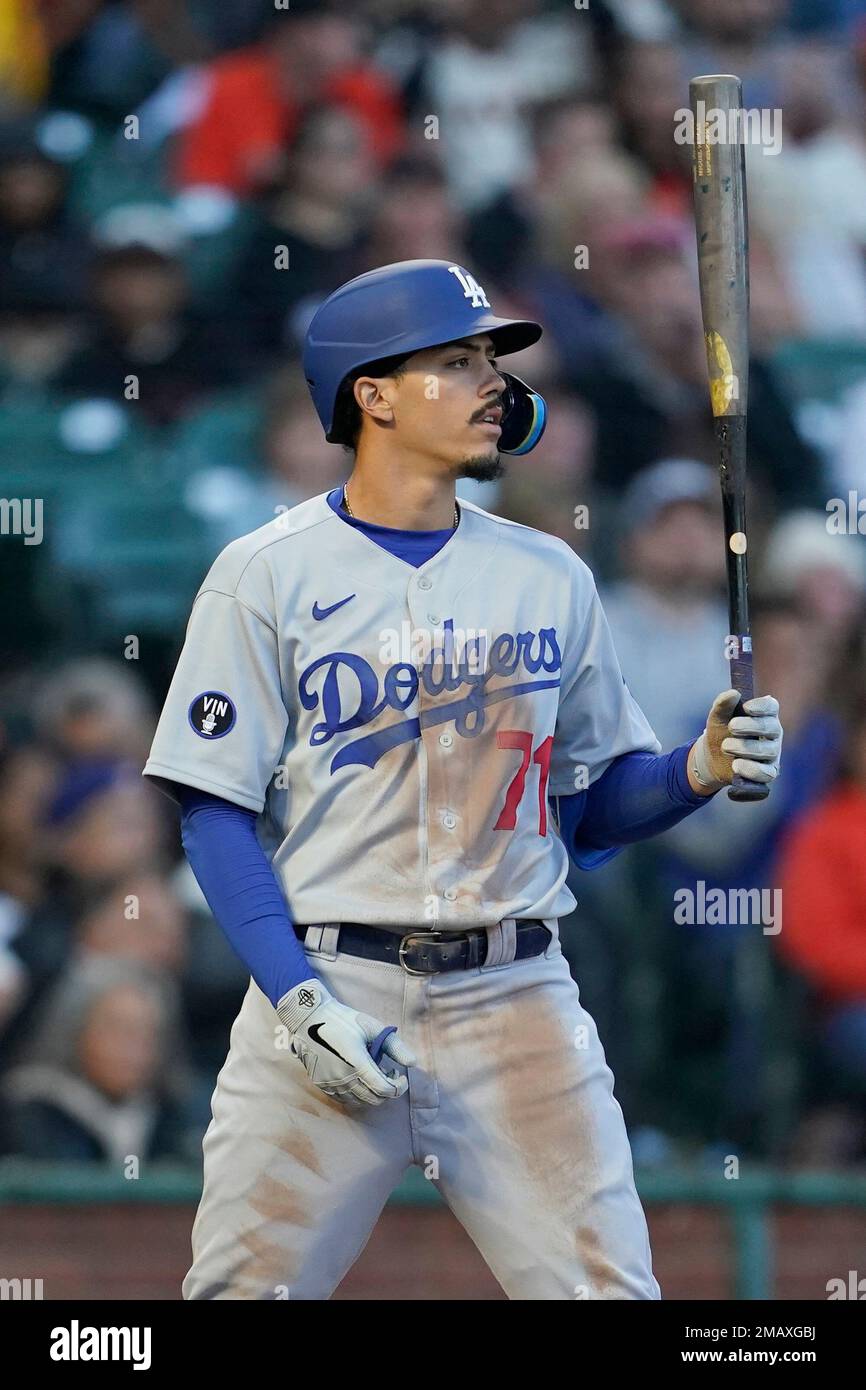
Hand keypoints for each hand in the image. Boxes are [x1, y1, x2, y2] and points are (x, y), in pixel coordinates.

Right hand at [276, 979, 416, 1107]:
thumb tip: (413, 1063)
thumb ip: (395, 1047)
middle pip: (374, 1099)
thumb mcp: (372, 1027)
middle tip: (389, 1073)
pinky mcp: (322, 1084)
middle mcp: (343, 1077)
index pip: (384, 1089)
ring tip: (373, 1073)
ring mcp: (331, 1083)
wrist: (309, 1019)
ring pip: (360, 1101)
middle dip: (388, 1090)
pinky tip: (358, 1078)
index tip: (400, 1076)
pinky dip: (356, 1094)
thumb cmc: (343, 1020)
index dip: (399, 1087)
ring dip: (372, 1092)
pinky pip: (344, 1099)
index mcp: (357, 1062)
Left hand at [689, 690, 782, 792]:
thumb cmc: (720, 732)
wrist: (712, 758)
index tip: (746, 707)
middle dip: (751, 726)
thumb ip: (723, 704)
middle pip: (771, 728)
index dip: (762, 706)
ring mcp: (773, 754)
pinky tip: (735, 766)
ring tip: (725, 746)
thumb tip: (733, 693)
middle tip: (731, 726)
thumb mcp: (717, 718)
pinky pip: (766, 774)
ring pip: (768, 751)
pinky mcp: (768, 772)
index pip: (771, 707)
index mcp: (764, 715)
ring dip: (746, 748)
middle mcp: (773, 733)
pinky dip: (751, 770)